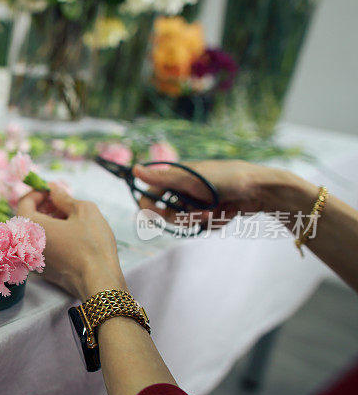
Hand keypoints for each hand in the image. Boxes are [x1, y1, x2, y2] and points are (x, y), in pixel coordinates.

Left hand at [18, 184, 126, 299]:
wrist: (99, 280)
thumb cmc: (92, 243)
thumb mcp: (83, 210)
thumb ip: (63, 197)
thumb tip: (54, 189)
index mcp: (30, 226)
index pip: (25, 202)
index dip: (39, 192)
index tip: (54, 190)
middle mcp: (25, 244)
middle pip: (28, 218)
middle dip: (44, 206)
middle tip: (63, 202)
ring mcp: (32, 259)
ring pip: (35, 233)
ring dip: (48, 221)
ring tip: (69, 217)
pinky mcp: (43, 270)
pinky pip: (41, 246)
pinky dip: (51, 236)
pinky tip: (69, 234)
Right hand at [132, 160, 310, 225]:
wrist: (260, 189)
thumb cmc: (226, 178)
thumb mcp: (192, 178)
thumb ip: (162, 178)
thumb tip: (134, 169)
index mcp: (176, 177)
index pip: (150, 196)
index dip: (150, 208)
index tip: (156, 217)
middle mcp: (183, 190)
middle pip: (166, 214)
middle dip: (181, 217)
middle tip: (199, 214)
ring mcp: (196, 203)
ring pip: (184, 222)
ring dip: (198, 220)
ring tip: (216, 212)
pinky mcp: (209, 214)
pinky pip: (201, 226)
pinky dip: (212, 222)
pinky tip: (226, 213)